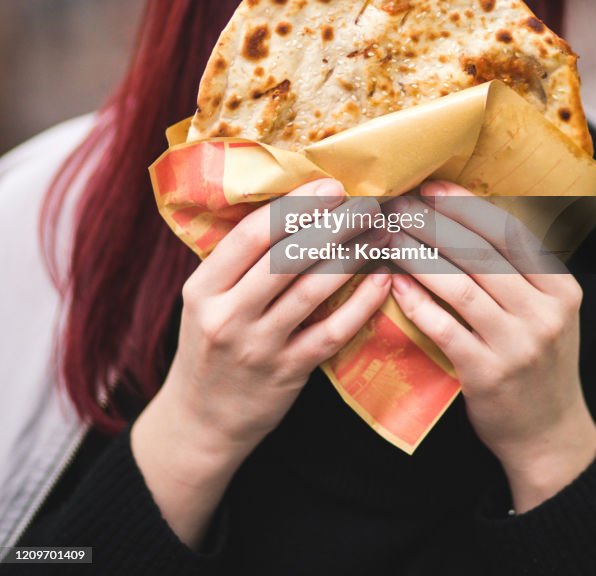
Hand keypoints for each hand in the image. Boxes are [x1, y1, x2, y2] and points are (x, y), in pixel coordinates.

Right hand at [132, 178, 390, 545]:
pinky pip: (332, 332)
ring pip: (312, 290)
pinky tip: (382, 279)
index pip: (251, 236)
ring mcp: (258, 347)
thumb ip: (239, 263)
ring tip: (382, 232)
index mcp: (204, 288)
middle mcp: (228, 315)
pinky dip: (361, 303)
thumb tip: (294, 207)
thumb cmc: (211, 347)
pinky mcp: (287, 374)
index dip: (295, 206)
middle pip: (287, 257)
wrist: (200, 422)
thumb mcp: (206, 301)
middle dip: (333, 224)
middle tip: (367, 203)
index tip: (331, 186)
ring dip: (353, 255)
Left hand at [386, 182, 595, 512]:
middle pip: (481, 252)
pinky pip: (444, 327)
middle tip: (398, 206)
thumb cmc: (538, 360)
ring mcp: (518, 344)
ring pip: (459, 285)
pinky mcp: (488, 374)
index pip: (509, 231)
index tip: (431, 186)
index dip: (466, 205)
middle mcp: (544, 311)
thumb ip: (518, 268)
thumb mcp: (547, 309)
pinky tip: (394, 282)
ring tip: (388, 238)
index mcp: (560, 286)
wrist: (550, 435)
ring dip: (418, 256)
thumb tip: (465, 212)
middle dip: (433, 223)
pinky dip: (416, 301)